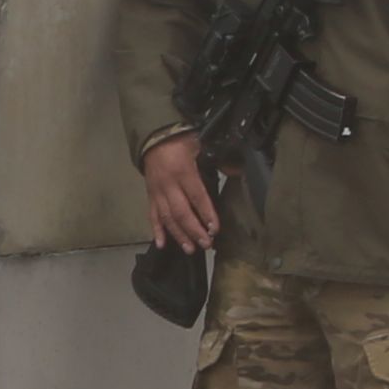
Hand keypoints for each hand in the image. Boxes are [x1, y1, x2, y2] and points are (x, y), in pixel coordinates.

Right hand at [141, 133, 219, 253]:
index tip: (215, 228)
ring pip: (167, 218)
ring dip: (179, 235)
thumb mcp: (200, 145)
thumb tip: (238, 171)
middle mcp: (168, 185)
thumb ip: (218, 160)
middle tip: (206, 244)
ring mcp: (157, 193)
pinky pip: (152, 216)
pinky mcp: (150, 197)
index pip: (197, 196)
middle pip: (181, 212)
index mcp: (183, 172)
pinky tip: (161, 244)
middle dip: (194, 230)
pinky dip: (156, 231)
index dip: (206, 213)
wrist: (154, 138)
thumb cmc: (181, 143)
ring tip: (190, 249)